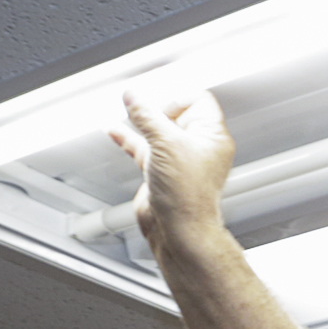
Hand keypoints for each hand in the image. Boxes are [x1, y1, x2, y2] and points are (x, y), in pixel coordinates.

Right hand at [114, 85, 236, 240]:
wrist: (177, 231)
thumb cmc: (187, 195)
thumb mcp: (166, 143)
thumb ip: (147, 116)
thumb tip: (134, 98)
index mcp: (212, 136)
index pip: (199, 101)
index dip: (178, 98)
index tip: (159, 103)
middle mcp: (198, 147)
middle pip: (177, 114)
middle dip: (157, 108)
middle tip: (143, 106)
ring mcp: (178, 160)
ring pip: (158, 132)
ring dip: (141, 122)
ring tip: (127, 110)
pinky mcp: (161, 173)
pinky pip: (144, 148)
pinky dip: (129, 138)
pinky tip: (115, 130)